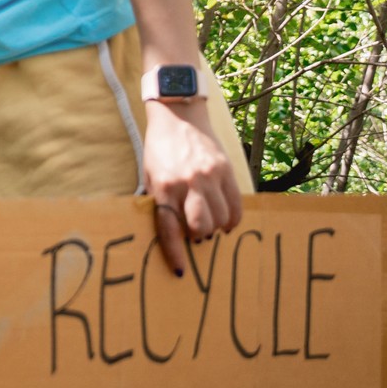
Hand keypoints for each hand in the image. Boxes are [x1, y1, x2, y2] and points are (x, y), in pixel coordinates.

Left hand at [144, 101, 242, 276]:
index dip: (176, 253)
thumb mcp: (150, 174)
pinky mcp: (226, 170)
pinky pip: (236, 206)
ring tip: (209, 222)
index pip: (170, 228)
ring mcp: (209, 176)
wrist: (178, 115)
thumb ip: (158, 201)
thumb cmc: (159, 149)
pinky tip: (225, 219)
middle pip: (201, 227)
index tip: (181, 272)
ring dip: (215, 227)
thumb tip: (167, 234)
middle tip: (196, 235)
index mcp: (164, 187)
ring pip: (220, 219)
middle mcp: (188, 183)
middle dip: (199, 237)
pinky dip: (231, 218)